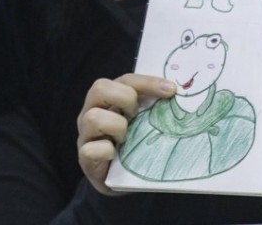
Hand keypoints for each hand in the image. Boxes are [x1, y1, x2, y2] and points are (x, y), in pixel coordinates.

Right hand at [76, 73, 174, 194]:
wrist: (118, 181)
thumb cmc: (131, 147)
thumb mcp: (141, 123)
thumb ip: (151, 108)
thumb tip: (177, 96)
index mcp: (108, 99)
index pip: (125, 80)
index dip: (148, 82)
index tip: (171, 90)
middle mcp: (91, 111)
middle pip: (100, 87)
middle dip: (125, 99)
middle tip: (137, 116)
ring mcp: (85, 134)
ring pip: (93, 118)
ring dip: (117, 127)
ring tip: (125, 139)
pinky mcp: (84, 157)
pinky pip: (91, 150)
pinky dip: (107, 152)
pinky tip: (115, 156)